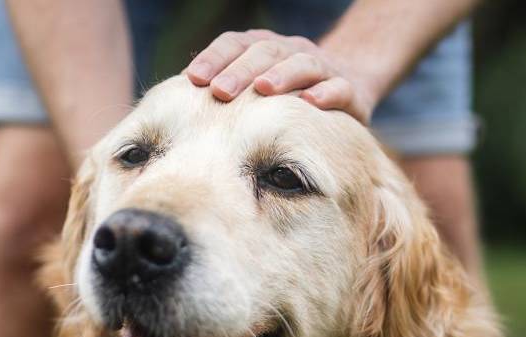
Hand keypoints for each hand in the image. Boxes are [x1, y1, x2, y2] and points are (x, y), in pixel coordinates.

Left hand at [183, 29, 375, 123]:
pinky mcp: (350, 89)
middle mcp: (291, 50)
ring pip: (302, 63)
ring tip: (264, 89)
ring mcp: (322, 67)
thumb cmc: (287, 93)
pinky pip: (339, 87)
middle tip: (220, 91)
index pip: (235, 44)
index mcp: (264, 48)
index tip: (192, 79)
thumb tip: (175, 103)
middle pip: (265, 52)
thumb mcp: (255, 89)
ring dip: (281, 75)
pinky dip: (326, 93)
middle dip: (241, 71)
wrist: (350, 83)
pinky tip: (311, 102)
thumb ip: (223, 89)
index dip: (214, 58)